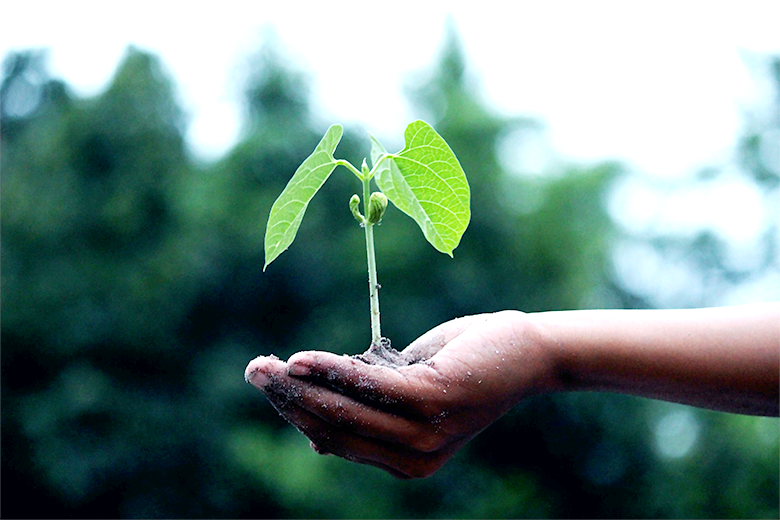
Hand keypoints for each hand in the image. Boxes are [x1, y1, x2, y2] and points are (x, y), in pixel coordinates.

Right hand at [244, 311, 555, 478]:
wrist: (525, 352)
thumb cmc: (463, 365)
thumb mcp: (408, 389)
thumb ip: (368, 405)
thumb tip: (314, 421)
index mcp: (404, 461)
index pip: (336, 440)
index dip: (296, 414)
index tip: (269, 386)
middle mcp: (412, 459)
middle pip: (332, 429)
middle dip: (287, 400)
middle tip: (253, 371)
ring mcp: (422, 435)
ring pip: (344, 412)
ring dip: (299, 387)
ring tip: (266, 365)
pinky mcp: (431, 401)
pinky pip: (367, 386)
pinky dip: (331, 370)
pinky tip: (302, 358)